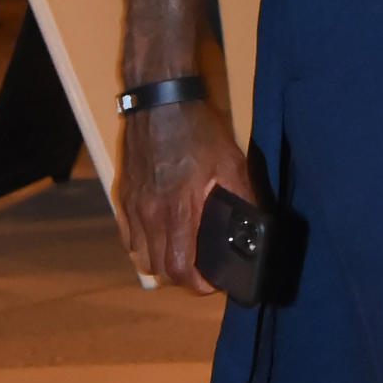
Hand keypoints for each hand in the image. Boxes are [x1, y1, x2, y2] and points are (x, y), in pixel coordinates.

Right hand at [116, 99, 250, 291]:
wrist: (160, 97)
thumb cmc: (197, 127)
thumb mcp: (231, 161)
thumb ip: (244, 197)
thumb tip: (258, 225)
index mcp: (177, 209)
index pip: (180, 268)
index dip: (198, 284)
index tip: (213, 281)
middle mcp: (149, 213)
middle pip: (159, 270)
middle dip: (182, 276)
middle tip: (202, 268)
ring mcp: (132, 205)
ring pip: (140, 257)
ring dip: (161, 263)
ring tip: (182, 253)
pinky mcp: (123, 194)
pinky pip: (128, 237)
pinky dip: (143, 245)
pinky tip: (160, 233)